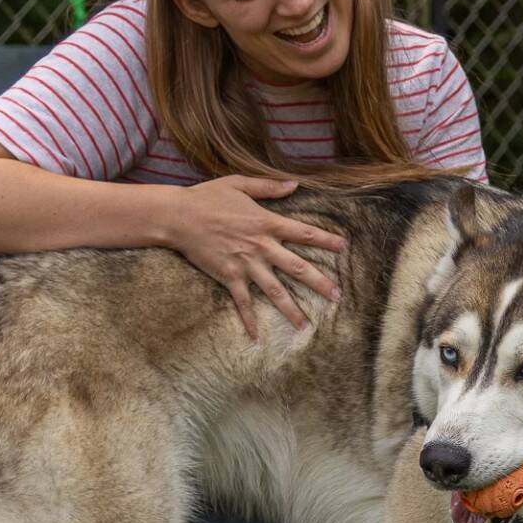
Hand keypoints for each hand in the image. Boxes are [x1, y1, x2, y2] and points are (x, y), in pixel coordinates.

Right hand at [163, 176, 346, 338]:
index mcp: (267, 223)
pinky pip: (243, 303)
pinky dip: (249, 321)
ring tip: (306, 326)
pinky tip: (256, 338)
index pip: (304, 233)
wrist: (178, 217)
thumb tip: (295, 184)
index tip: (344, 247)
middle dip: (320, 283)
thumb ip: (268, 186)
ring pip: (275, 291)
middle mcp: (261, 246)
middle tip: (337, 296)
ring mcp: (246, 264)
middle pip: (298, 267)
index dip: (326, 240)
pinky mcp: (229, 277)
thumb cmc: (207, 197)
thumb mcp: (239, 183)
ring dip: (291, 310)